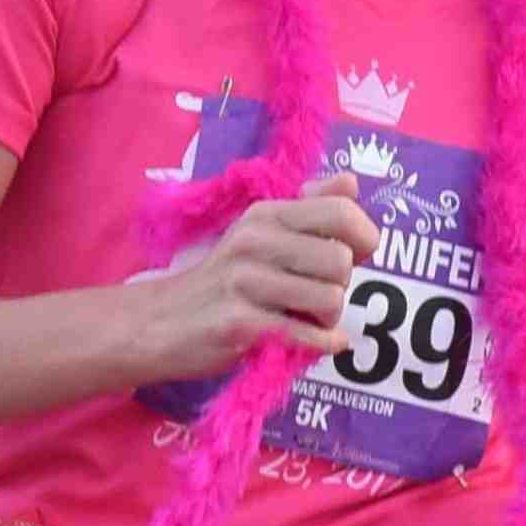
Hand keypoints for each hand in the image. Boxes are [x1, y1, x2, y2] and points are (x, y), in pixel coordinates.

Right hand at [156, 172, 378, 368]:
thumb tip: (351, 182)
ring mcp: (245, 282)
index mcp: (266, 214)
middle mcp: (255, 241)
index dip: (364, 238)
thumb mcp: (259, 233)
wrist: (160, 322)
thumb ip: (309, 208)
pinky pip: (307, 335)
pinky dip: (320, 344)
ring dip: (328, 319)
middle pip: (341, 261)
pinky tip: (313, 341)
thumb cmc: (223, 280)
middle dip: (340, 286)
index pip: (341, 212)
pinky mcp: (240, 323)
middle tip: (316, 295)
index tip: (354, 256)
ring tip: (305, 319)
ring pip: (330, 299)